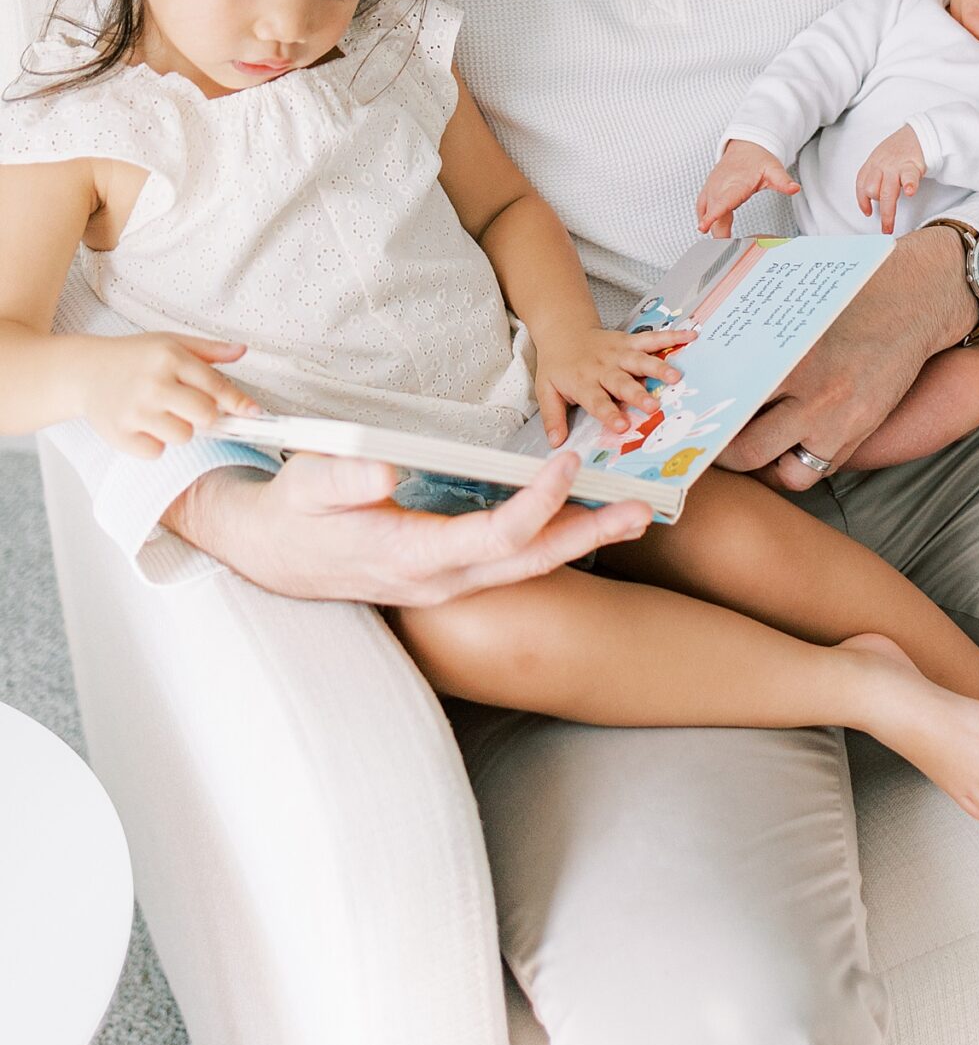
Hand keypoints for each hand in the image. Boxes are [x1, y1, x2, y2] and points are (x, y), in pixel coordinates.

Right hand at [79, 331, 257, 459]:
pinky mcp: (119, 434)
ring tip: (161, 412)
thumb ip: (209, 350)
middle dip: (204, 415)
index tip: (253, 412)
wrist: (85, 371)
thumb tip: (242, 351)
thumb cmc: (132, 357)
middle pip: (205, 416)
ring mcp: (134, 410)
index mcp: (170, 357)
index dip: (238, 402)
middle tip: (188, 406)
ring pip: (183, 437)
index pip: (215, 385)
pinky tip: (143, 425)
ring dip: (179, 429)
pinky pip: (156, 452)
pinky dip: (154, 443)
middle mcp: (153, 383)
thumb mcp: (171, 342)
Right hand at [164, 446, 654, 605]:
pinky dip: (551, 537)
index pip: (495, 536)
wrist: (270, 554)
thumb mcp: (306, 487)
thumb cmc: (292, 514)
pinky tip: (579, 517)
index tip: (568, 462)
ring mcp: (447, 582)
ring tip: (631, 515)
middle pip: (530, 560)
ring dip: (580, 538)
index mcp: (412, 556)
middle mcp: (440, 580)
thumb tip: (387, 466)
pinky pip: (510, 560)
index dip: (538, 503)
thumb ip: (343, 476)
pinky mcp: (449, 572)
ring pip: (527, 565)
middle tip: (642, 511)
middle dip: (588, 533)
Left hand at [532, 319, 695, 443]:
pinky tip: (689, 337)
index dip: (609, 413)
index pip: (596, 401)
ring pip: (640, 360)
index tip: (621, 426)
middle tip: (653, 407)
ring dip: (658, 367)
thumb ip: (553, 417)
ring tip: (675, 377)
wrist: (563, 330)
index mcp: (583, 382)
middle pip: (622, 382)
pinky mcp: (629, 341)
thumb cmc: (558, 364)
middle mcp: (603, 368)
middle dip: (638, 394)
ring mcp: (618, 353)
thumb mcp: (546, 390)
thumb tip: (557, 442)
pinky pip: (652, 339)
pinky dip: (671, 337)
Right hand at [696, 139, 798, 237]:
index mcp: (734, 184)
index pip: (721, 202)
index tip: (703, 227)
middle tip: (728, 250)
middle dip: (717, 233)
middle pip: (713, 215)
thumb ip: (783, 181)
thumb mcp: (773, 169)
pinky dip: (706, 220)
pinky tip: (712, 229)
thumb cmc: (758, 159)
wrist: (745, 147)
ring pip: (705, 214)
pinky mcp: (708, 192)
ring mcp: (711, 190)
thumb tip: (794, 189)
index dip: (712, 216)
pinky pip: (702, 209)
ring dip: (711, 228)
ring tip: (720, 246)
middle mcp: (719, 187)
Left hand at [718, 223, 974, 491]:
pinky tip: (787, 446)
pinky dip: (799, 465)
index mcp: (791, 358)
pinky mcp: (860, 433)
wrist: (915, 299)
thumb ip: (758, 314)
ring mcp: (840, 422)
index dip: (705, 416)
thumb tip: (708, 314)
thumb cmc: (856, 291)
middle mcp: (815, 397)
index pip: (732, 400)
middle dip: (723, 452)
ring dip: (763, 467)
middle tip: (711, 439)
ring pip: (785, 473)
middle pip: (748, 450)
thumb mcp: (800, 297)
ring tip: (750, 449)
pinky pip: (818, 469)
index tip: (690, 416)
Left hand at [855, 124, 926, 233]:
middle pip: (872, 191)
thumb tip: (871, 199)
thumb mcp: (880, 159)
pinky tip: (910, 192)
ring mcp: (896, 166)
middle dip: (879, 213)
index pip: (861, 184)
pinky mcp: (912, 166)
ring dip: (888, 211)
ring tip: (889, 225)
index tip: (867, 212)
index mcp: (872, 164)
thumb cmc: (898, 151)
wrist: (918, 134)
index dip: (862, 200)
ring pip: (887, 191)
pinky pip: (909, 177)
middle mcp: (881, 166)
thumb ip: (874, 176)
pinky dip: (909, 185)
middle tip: (885, 228)